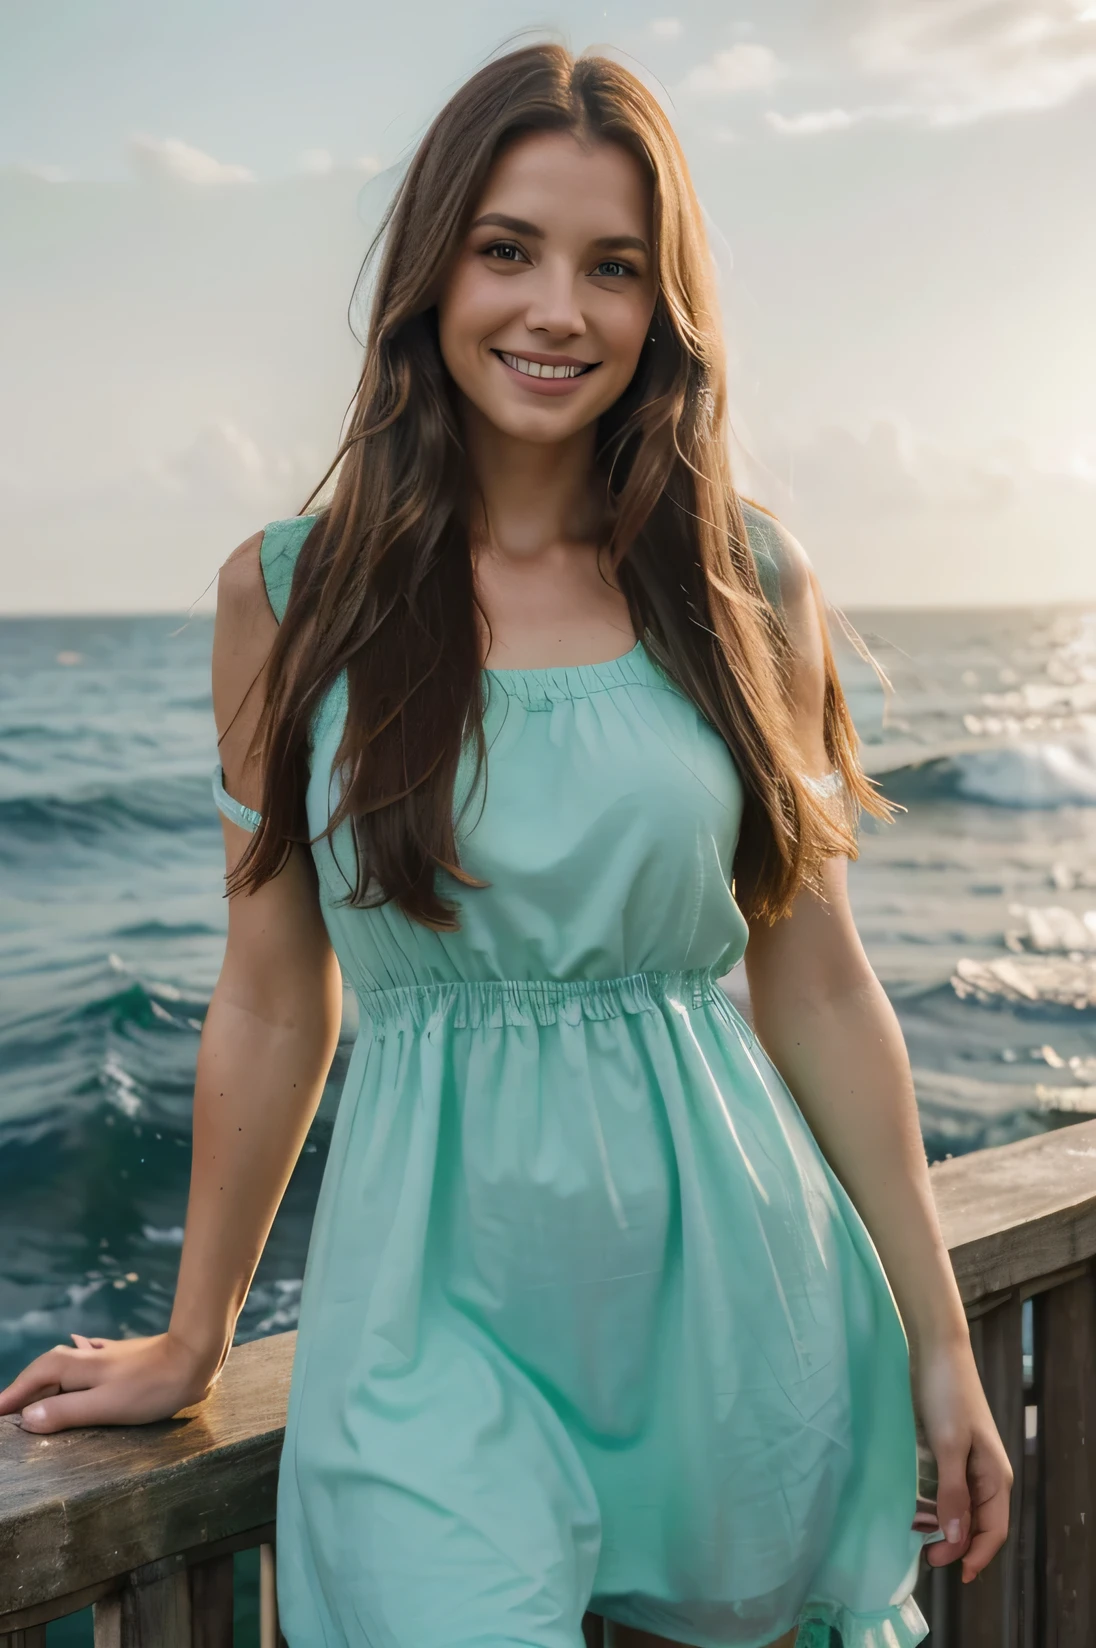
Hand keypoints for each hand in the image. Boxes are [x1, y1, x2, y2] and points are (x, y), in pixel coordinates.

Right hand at [0, 1330, 224, 1433]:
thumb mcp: (103, 1406)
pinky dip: (70, 1375)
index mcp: (74, 1366)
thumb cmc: (150, 1386)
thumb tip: (26, 1418)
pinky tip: (73, 1369)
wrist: (194, 1357)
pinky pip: (84, 1367)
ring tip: (30, 1403)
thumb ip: (64, 1412)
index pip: (30, 1380)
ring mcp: (103, 1357)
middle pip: (43, 1374)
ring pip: (63, 1370)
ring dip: (45, 1386)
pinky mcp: (120, 1361)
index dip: (9, 1398)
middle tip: (7, 1415)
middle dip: (23, 1392)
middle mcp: (84, 1357)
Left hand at [915, 1338, 1013, 1582]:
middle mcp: (986, 1474)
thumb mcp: (949, 1446)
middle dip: (956, 1544)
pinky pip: (946, 1488)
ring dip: (944, 1525)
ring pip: (960, 1507)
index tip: (953, 1574)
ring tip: (916, 1536)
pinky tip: (915, 1508)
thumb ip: (953, 1493)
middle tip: (925, 1557)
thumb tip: (956, 1539)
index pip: (994, 1530)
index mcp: (995, 1476)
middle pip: (977, 1522)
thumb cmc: (947, 1396)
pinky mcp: (949, 1450)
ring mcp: (968, 1462)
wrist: (937, 1351)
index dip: (976, 1555)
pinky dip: (934, 1503)